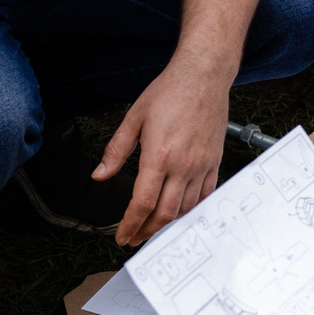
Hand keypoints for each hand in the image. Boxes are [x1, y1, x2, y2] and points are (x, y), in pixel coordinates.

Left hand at [99, 51, 231, 245]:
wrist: (204, 75)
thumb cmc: (170, 92)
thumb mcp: (134, 117)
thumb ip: (116, 151)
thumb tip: (99, 175)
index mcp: (159, 156)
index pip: (142, 203)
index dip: (130, 224)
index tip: (121, 236)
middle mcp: (182, 166)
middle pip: (164, 213)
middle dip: (146, 231)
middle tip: (134, 238)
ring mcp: (201, 166)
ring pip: (185, 208)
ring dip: (167, 224)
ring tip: (153, 228)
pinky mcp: (214, 162)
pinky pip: (205, 196)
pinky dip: (191, 210)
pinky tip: (180, 213)